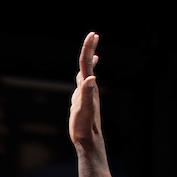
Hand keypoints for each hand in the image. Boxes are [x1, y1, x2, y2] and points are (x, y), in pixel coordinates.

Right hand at [69, 32, 101, 149]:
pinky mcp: (83, 102)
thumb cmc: (85, 128)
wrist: (89, 142)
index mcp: (88, 87)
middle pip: (87, 65)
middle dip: (90, 49)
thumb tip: (91, 78)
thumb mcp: (84, 110)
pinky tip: (87, 78)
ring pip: (86, 74)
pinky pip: (83, 85)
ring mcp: (86, 95)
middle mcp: (88, 89)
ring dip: (88, 61)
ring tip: (92, 50)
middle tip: (94, 35)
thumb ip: (87, 94)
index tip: (93, 35)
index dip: (88, 49)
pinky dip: (85, 76)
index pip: (86, 64)